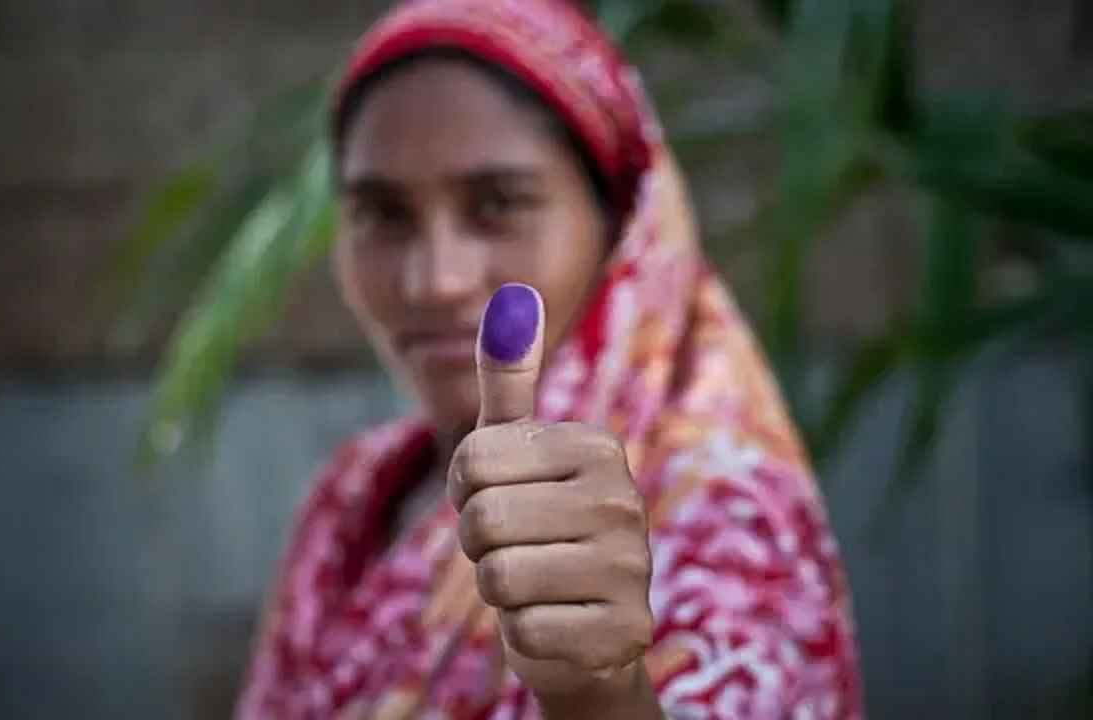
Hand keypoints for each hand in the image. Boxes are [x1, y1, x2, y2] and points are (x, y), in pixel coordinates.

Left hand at [447, 284, 656, 711]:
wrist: (586, 627)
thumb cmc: (539, 525)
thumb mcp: (517, 450)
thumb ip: (509, 378)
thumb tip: (513, 291)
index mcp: (596, 446)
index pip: (471, 459)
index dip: (464, 490)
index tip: (502, 498)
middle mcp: (624, 500)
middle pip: (482, 520)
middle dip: (479, 544)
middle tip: (519, 548)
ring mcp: (631, 568)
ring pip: (498, 577)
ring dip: (500, 591)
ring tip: (537, 584)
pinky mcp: (624, 632)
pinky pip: (524, 630)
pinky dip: (525, 635)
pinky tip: (557, 623)